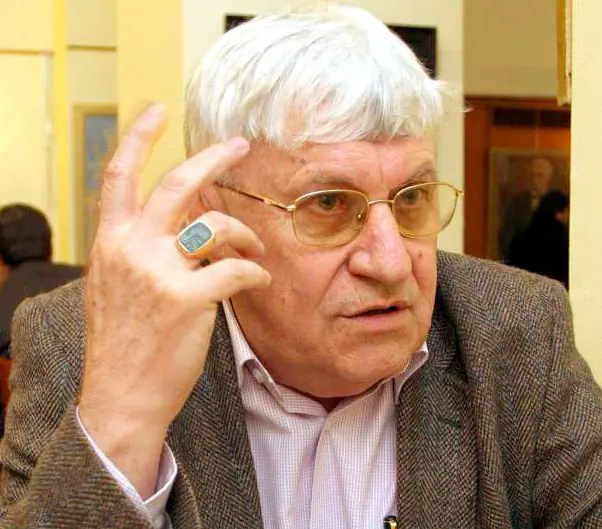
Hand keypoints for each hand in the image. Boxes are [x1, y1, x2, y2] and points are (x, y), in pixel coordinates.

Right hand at [78, 104, 269, 496]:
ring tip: (256, 247)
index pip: (117, 177)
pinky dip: (254, 271)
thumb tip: (176, 227)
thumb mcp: (113, 287)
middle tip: (239, 144)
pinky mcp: (187, 300)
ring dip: (245, 233)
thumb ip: (136, 251)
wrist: (121, 396)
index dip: (137, 138)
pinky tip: (258, 280)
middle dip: (213, 158)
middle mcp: (131, 249)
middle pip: (178, 185)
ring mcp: (158, 273)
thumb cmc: (123, 343)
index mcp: (110, 242)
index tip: (156, 110)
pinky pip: (237, 268)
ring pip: (216, 227)